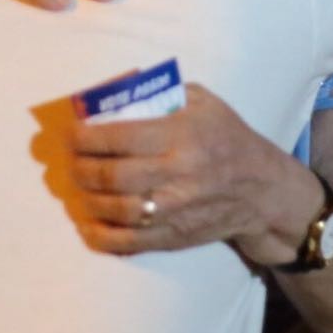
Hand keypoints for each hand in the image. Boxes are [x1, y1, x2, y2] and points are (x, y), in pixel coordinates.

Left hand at [65, 84, 323, 264]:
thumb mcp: (203, 101)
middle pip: (111, 175)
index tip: (70, 132)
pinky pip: (129, 242)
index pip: (119, 136)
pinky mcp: (175, 237)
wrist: (264, 191)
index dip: (85, 136)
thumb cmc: (228, 137)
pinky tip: (87, 225)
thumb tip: (113, 90)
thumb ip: (161, 92)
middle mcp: (177, 174)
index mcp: (181, 135)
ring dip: (86, 198)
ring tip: (78, 186)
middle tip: (68, 159)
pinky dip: (101, 236)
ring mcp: (175, 210)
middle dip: (80, 167)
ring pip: (115, 209)